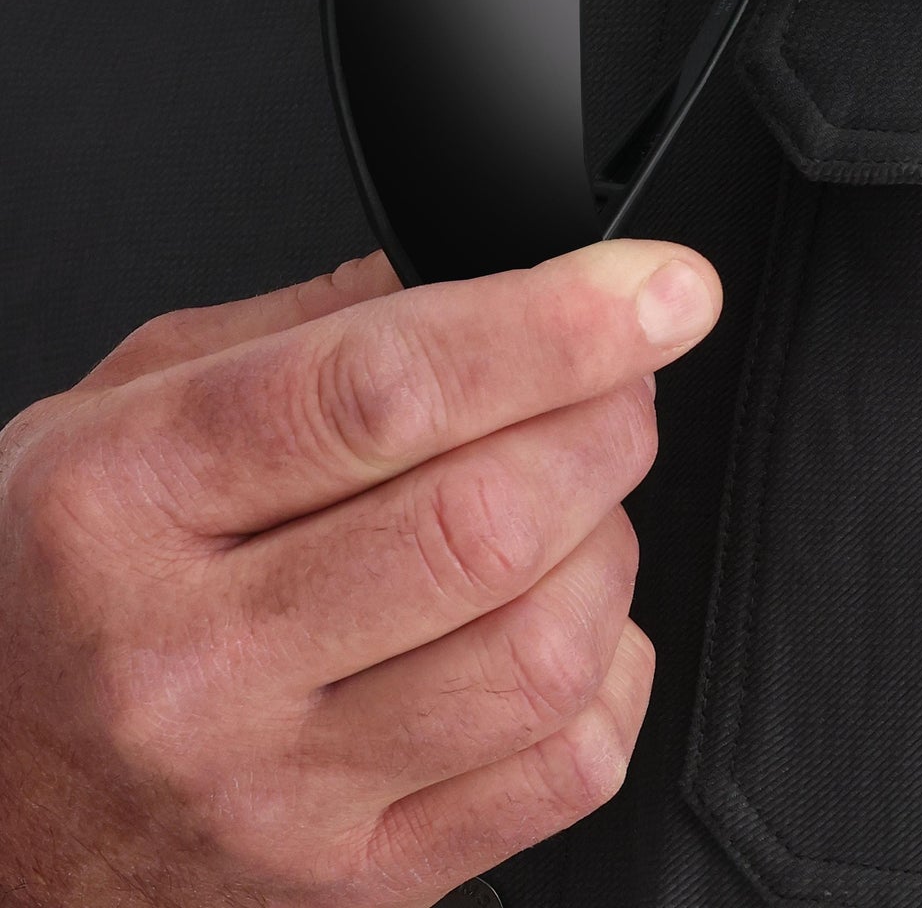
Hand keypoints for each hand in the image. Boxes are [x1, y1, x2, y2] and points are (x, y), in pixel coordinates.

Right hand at [0, 238, 722, 906]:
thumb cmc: (50, 598)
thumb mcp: (112, 417)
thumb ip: (297, 332)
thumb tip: (480, 273)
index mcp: (124, 503)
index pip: (383, 392)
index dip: (557, 325)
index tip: (662, 287)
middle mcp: (195, 660)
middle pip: (489, 521)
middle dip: (608, 419)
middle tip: (619, 378)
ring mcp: (280, 792)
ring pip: (545, 648)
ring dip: (612, 538)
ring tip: (574, 498)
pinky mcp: (359, 882)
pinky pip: (567, 765)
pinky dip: (613, 664)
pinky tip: (563, 620)